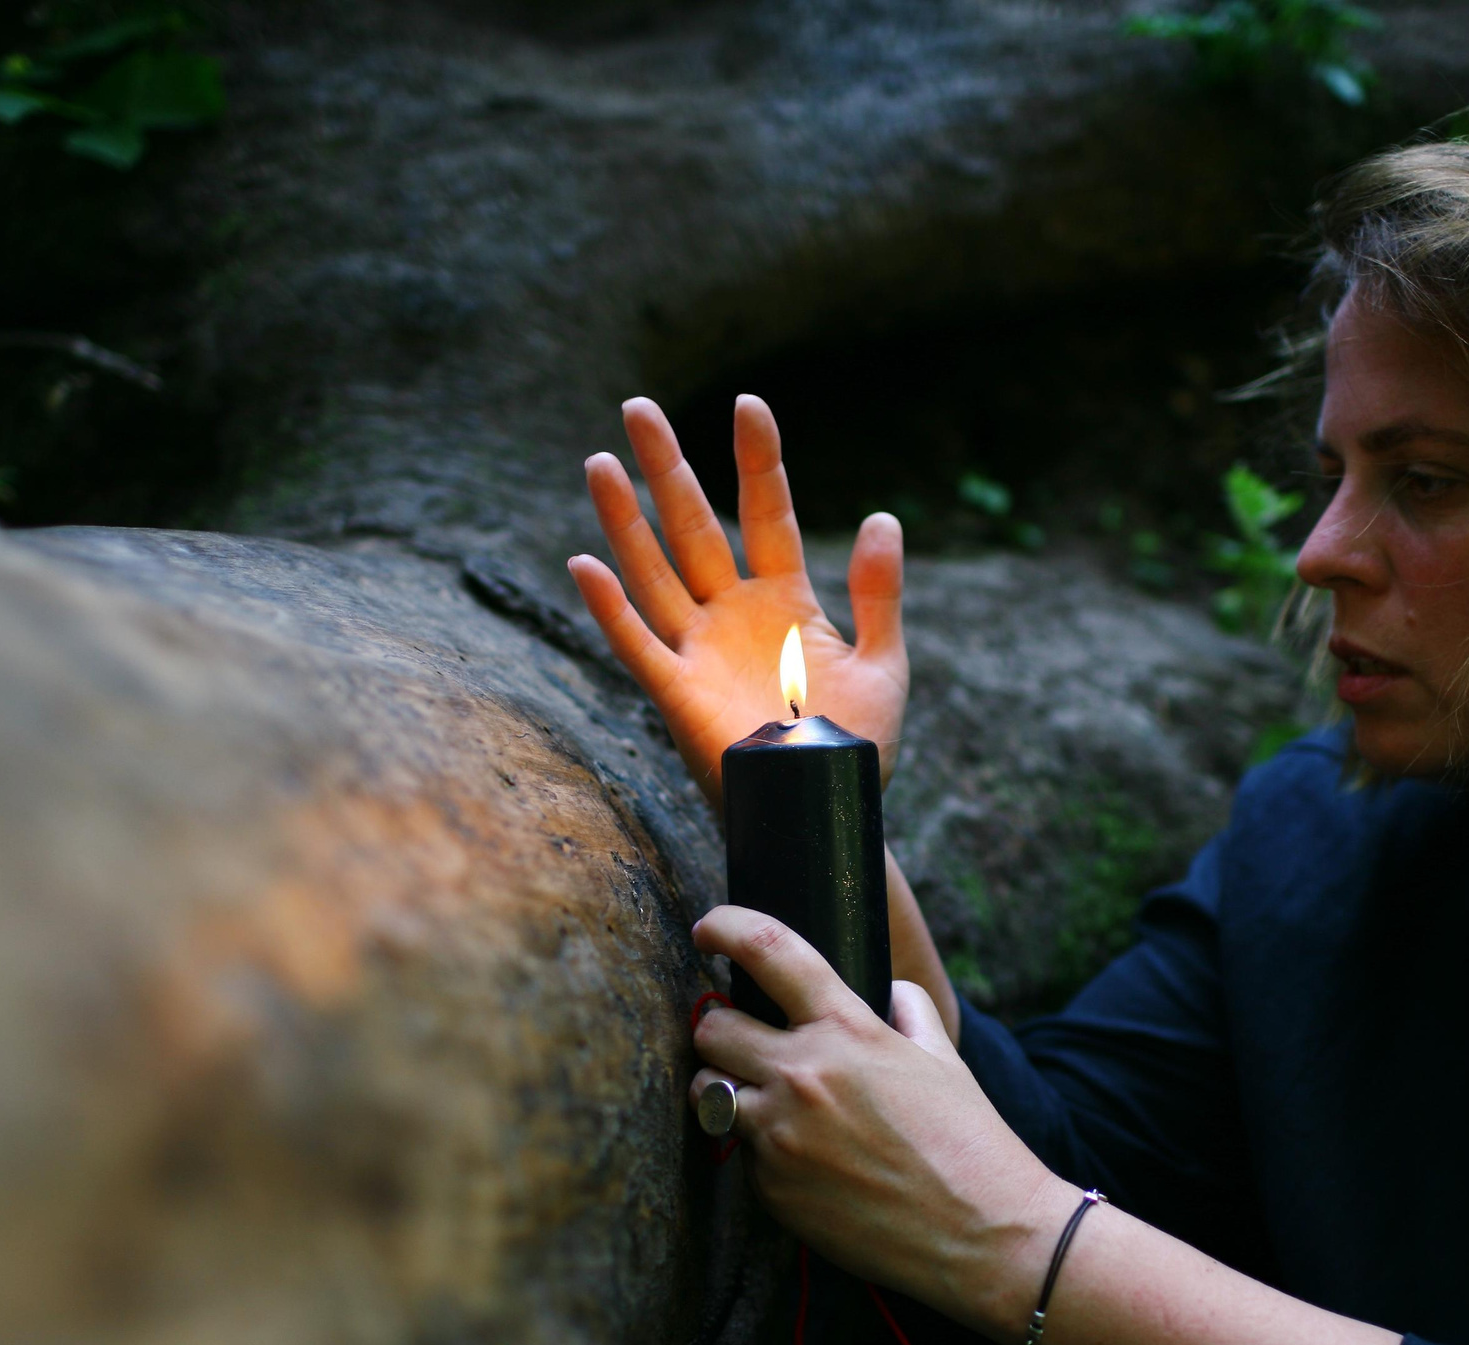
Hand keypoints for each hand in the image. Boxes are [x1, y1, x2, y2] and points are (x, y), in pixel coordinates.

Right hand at [568, 396, 908, 807]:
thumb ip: (880, 593)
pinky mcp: (677, 692)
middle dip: (667, 467)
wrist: (826, 816)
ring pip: (655, 570)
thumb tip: (883, 517)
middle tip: (638, 406)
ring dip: (625, 520)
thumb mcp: (884, 663)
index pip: (766, 512)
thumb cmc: (854, 749)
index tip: (749, 405)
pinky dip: (610, 606)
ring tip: (601, 462)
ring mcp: (700, 649)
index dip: (757, 461)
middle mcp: (734, 613)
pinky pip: (636, 642)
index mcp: (786, 599)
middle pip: (693, 525)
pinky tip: (584, 562)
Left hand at [689, 905, 1076, 1335]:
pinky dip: (763, 1153)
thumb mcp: (942, 1059)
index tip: (708, 929)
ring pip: (707, 1092)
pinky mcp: (770, 1188)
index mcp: (846, 1030)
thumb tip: (887, 994)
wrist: (981, 1233)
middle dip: (721, 1030)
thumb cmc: (969, 1142)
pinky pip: (742, 1154)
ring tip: (766, 1104)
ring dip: (725, 1090)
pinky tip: (809, 1165)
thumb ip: (907, 1012)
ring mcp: (779, 1134)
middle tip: (742, 1042)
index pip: (768, 951)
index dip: (726, 927)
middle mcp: (802, 1075)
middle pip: (711, 1029)